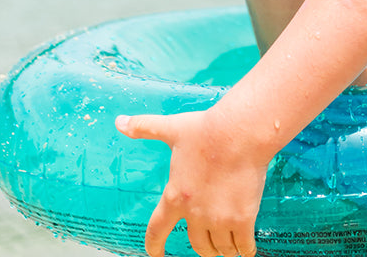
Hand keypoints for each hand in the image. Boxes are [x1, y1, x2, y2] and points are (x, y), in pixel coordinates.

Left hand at [116, 110, 264, 256]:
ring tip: (228, 244)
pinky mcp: (242, 218)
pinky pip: (243, 245)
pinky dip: (245, 249)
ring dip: (223, 248)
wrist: (240, 131)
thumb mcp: (173, 129)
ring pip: (220, 248)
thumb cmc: (208, 129)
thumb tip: (119, 122)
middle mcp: (195, 213)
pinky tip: (247, 248)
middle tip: (209, 242)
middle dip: (203, 246)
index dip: (154, 245)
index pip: (157, 230)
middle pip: (197, 244)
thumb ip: (145, 127)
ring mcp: (219, 218)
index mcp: (175, 196)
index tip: (156, 254)